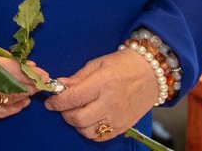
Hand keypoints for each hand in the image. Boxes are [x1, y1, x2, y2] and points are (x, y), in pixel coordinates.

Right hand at [0, 25, 48, 118]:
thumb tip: (21, 62)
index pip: (15, 71)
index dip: (32, 73)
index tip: (43, 71)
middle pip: (16, 87)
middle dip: (32, 84)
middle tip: (43, 81)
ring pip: (10, 101)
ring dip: (25, 96)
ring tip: (33, 91)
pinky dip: (13, 108)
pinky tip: (21, 104)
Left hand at [43, 47, 158, 141]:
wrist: (151, 74)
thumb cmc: (123, 64)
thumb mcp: (98, 64)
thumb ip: (78, 78)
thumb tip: (59, 86)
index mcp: (103, 82)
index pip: (73, 98)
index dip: (57, 101)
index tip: (50, 101)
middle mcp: (110, 102)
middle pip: (78, 118)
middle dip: (64, 113)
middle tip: (62, 106)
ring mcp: (118, 117)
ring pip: (88, 131)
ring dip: (76, 124)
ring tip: (76, 112)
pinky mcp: (123, 127)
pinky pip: (100, 137)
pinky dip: (89, 131)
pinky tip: (89, 120)